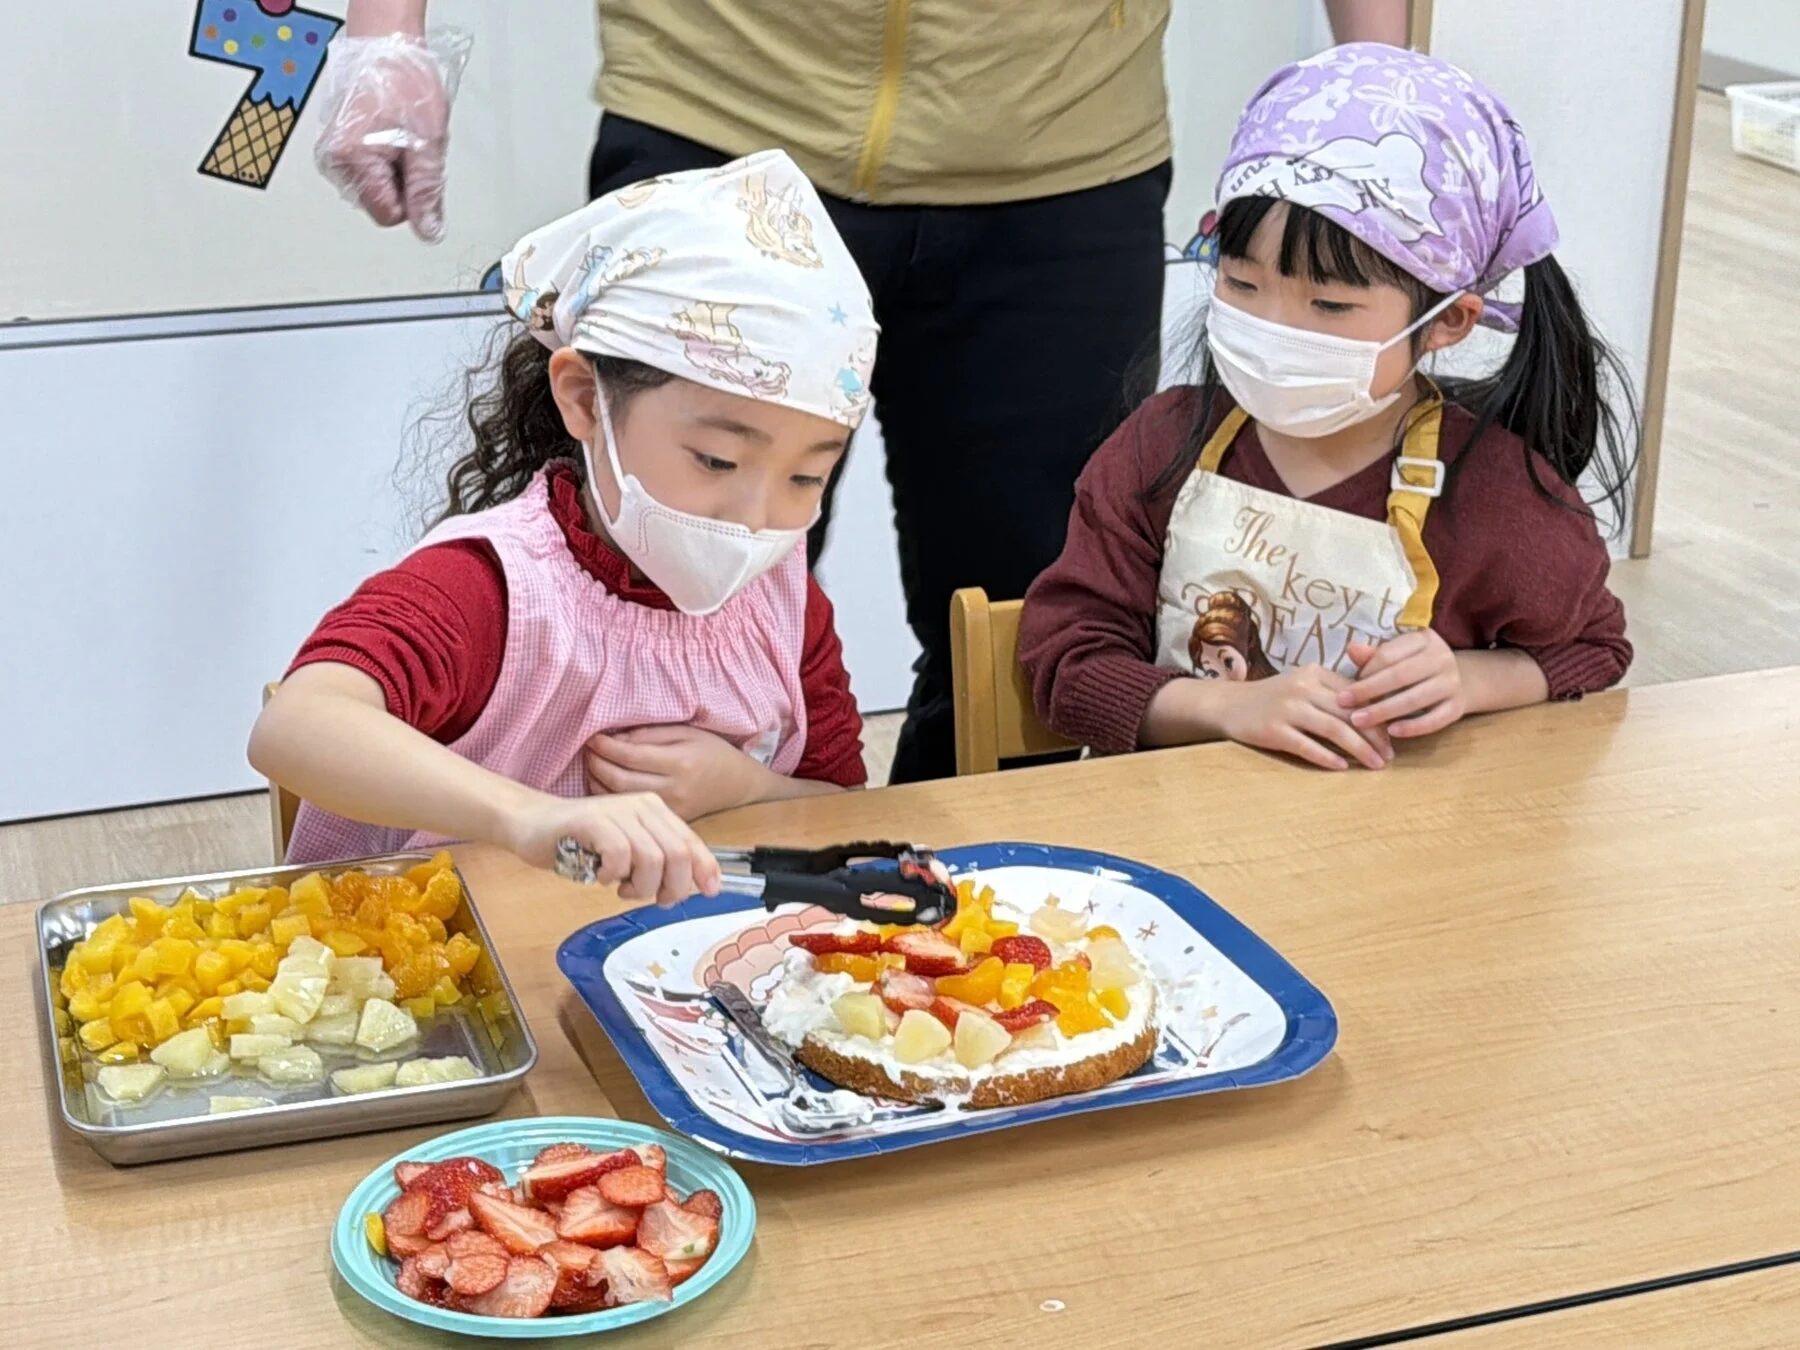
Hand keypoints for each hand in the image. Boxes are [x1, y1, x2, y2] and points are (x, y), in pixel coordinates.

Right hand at [313, 33, 467, 241]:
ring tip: (400, 136)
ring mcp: (333, 153)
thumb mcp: (427, 143)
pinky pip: (367, 170)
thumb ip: (426, 192)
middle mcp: (334, 161)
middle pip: (379, 203)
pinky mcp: (338, 146)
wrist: (385, 46)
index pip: (388, 214)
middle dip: (401, 183)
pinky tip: (389, 134)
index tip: (419, 171)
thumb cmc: (403, 82)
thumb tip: (429, 230)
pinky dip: (384, 159)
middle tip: (411, 147)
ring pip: (374, 188)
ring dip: (393, 171)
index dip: (412, 199)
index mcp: (351, 161)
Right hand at [503, 790, 720, 905]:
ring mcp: (617, 811)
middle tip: (651, 898)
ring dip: (639, 886)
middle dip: (671, 887)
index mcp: (655, 810)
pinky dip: (612, 875)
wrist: (531, 823)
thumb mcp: (627, 850)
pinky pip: (620, 856)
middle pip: (678, 854)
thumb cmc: (579, 842)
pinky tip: (600, 875)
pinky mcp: (593, 821)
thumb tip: (689, 886)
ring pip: (652, 860)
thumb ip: (656, 860)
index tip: (711, 891)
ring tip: (620, 887)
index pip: (691, 842)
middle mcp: (642, 806)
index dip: (705, 869)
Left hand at [585, 726, 773, 820]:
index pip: (630, 756)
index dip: (605, 746)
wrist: (739, 785)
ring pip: (621, 799)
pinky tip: (606, 785)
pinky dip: (613, 798)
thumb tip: (616, 740)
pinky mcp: (668, 821)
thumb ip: (651, 735)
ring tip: (593, 765)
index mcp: (679, 763)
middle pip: (619, 781)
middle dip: (596, 764)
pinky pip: (633, 811)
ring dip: (599, 782)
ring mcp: (670, 809)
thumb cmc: (714, 753)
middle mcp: (674, 790)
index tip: (593, 738)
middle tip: (588, 752)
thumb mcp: (687, 732)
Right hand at [1215, 665, 1392, 770]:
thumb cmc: (1273, 698)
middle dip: (1375, 736)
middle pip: (1349, 712)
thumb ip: (1333, 692)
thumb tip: (1374, 712)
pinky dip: (1327, 757)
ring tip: (1375, 764)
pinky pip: (1307, 746)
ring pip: (1334, 729)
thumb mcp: (1303, 685)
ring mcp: (1287, 708)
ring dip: (1359, 749)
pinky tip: (1342, 768)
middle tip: (1390, 755)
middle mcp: (1303, 687)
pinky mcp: (1273, 730)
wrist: (1228, 705)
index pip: (1357, 695)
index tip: (1391, 737)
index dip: (1378, 717)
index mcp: (1315, 673)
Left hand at [1340, 633, 1466, 738]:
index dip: (1365, 671)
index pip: (1389, 655)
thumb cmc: (1416, 667)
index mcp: (1424, 639)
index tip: (1345, 686)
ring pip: (1414, 699)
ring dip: (1383, 711)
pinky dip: (1412, 727)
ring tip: (1358, 721)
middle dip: (1368, 691)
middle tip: (1342, 704)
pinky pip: (1434, 720)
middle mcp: (1442, 658)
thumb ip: (1374, 655)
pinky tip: (1391, 732)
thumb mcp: (1399, 655)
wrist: (1461, 680)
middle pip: (1399, 676)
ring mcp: (1452, 683)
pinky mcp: (1457, 707)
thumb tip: (1351, 649)